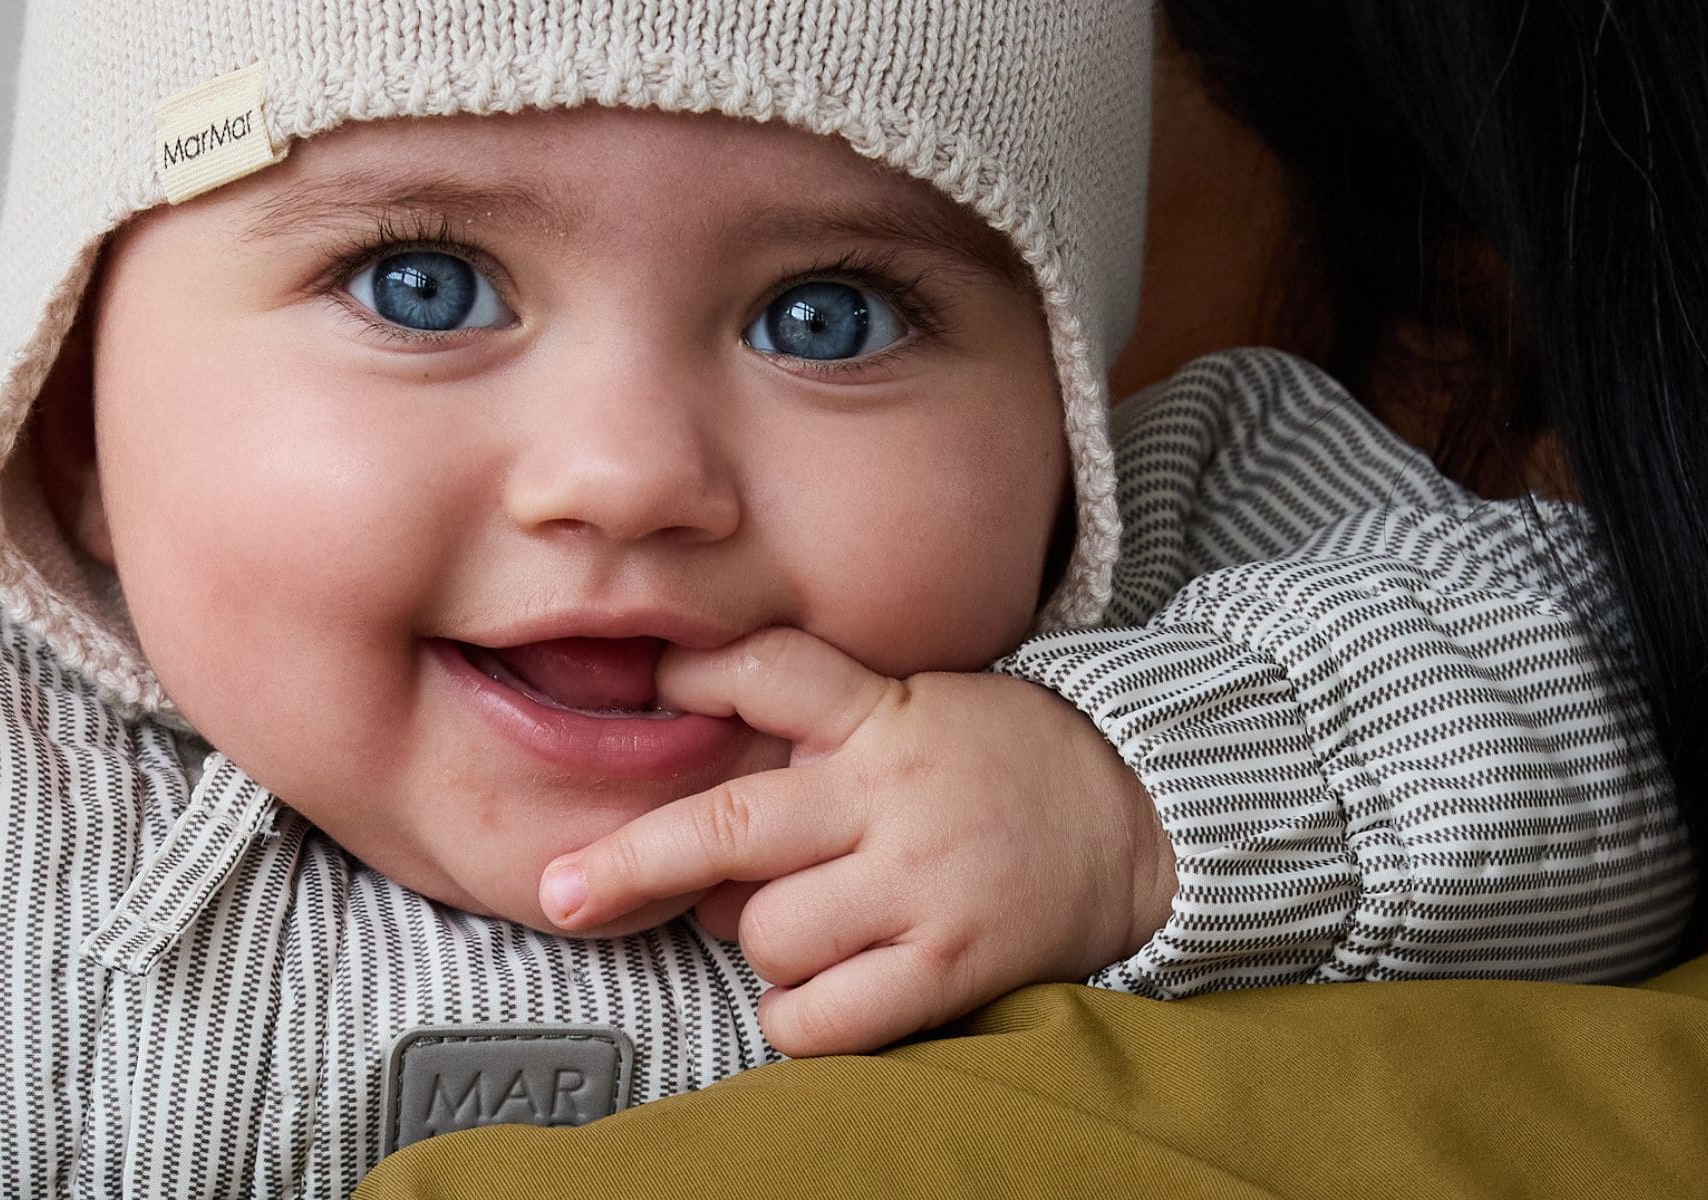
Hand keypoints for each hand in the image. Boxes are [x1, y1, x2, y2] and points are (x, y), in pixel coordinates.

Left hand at [538, 627, 1176, 1057]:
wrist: (1147, 819)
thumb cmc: (1000, 765)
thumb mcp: (914, 706)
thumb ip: (817, 728)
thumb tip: (696, 799)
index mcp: (881, 719)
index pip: (776, 673)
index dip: (701, 677)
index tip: (650, 686)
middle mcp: (891, 800)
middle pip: (728, 828)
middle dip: (630, 864)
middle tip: (561, 894)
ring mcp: (921, 886)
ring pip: (767, 934)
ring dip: (761, 943)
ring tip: (807, 927)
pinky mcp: (953, 964)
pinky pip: (827, 1015)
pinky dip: (797, 1017)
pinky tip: (813, 995)